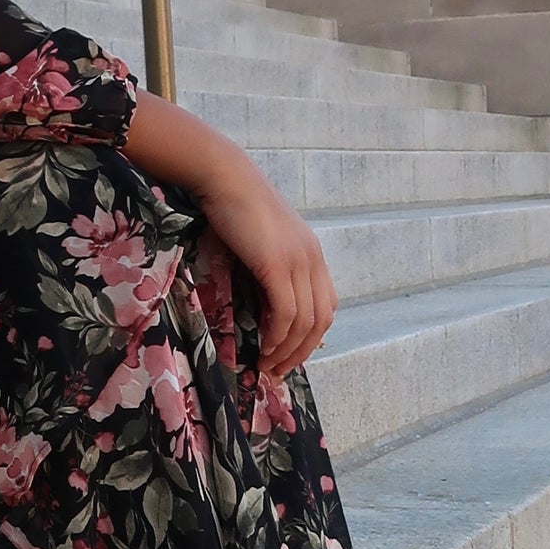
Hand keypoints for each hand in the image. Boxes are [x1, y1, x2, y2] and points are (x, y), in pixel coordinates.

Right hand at [195, 155, 337, 380]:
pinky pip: (286, 312)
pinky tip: (263, 345)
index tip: (289, 354)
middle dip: (301, 351)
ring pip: (305, 321)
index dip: (311, 337)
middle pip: (321, 319)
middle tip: (279, 371)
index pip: (325, 306)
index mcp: (312, 254)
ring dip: (287, 350)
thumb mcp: (262, 242)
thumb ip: (270, 270)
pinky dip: (277, 335)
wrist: (225, 177)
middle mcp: (312, 259)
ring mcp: (298, 261)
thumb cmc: (234, 207)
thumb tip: (263, 308)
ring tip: (268, 365)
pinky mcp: (277, 264)